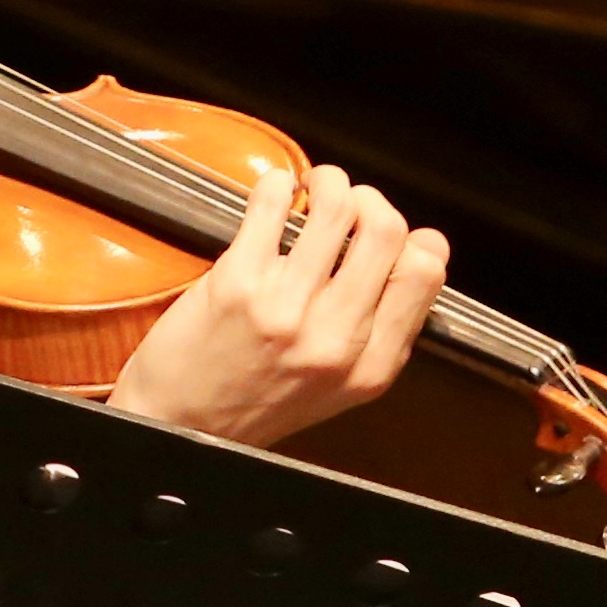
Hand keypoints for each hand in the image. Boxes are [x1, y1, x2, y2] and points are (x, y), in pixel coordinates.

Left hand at [110, 160, 446, 445]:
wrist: (181, 424)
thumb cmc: (253, 401)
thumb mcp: (340, 387)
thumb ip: (379, 330)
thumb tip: (416, 254)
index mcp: (369, 366)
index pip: (424, 274)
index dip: (416, 238)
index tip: (394, 232)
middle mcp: (334, 339)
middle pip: (387, 231)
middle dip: (370, 200)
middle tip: (348, 202)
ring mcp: (285, 308)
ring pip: (337, 207)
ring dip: (328, 181)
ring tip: (313, 188)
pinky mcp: (237, 283)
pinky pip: (273, 203)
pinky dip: (277, 184)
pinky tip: (274, 194)